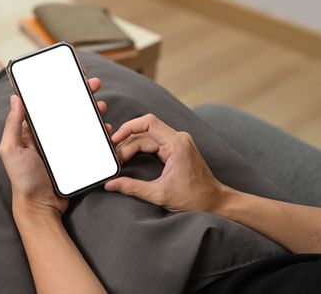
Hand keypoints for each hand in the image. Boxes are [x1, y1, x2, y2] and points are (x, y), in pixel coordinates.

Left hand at [0, 77, 108, 216]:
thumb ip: (12, 125)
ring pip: (81, 121)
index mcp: (33, 130)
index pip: (46, 102)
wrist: (41, 206)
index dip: (57, 87)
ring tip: (102, 106)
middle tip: (94, 84)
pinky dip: (99, 132)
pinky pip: (90, 140)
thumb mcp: (11, 149)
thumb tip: (15, 98)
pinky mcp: (76, 156)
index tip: (70, 74)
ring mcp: (64, 145)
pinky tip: (105, 128)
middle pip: (67, 108)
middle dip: (81, 93)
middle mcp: (50, 135)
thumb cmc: (23, 179)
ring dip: (93, 110)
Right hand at [104, 114, 228, 212]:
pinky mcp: (176, 149)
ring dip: (132, 147)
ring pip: (147, 138)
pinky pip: (153, 143)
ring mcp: (178, 143)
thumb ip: (132, 187)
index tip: (114, 139)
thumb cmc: (194, 198)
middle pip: (144, 132)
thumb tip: (110, 184)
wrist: (215, 202)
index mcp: (177, 144)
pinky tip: (130, 158)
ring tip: (119, 161)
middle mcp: (178, 139)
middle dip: (127, 144)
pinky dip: (140, 149)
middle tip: (115, 160)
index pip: (148, 122)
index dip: (128, 127)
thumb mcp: (159, 194)